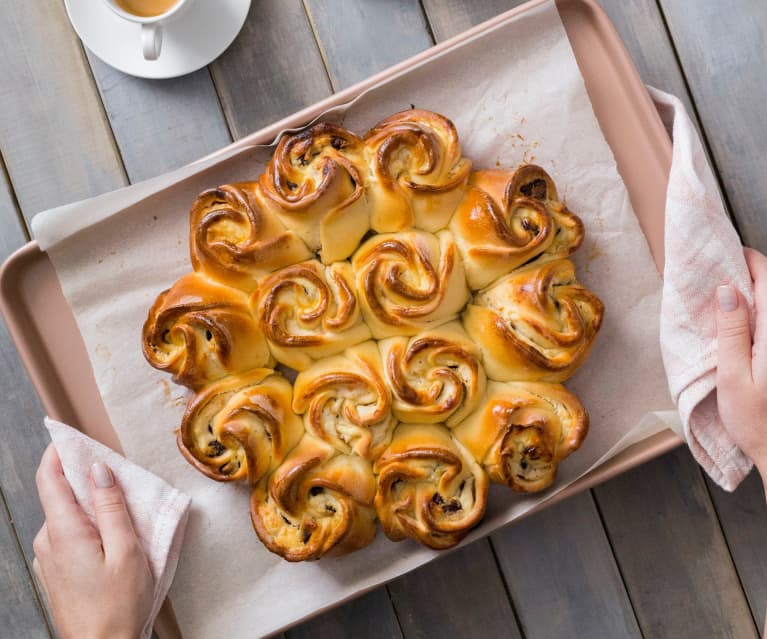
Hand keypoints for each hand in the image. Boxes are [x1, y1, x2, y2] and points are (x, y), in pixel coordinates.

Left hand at [33, 444, 153, 638]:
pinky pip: (68, 534)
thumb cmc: (118, 604)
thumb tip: (99, 470)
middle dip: (84, 478)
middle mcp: (48, 541)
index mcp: (64, 531)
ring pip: (66, 515)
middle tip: (116, 472)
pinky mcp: (56, 570)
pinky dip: (87, 524)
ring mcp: (48, 557)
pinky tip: (112, 535)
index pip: (49, 479)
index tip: (69, 435)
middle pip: (60, 495)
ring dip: (89, 504)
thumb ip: (111, 507)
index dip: (58, 453)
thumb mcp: (126, 550)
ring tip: (123, 508)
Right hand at [715, 247, 766, 475]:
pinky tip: (734, 321)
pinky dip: (751, 314)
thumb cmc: (756, 422)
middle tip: (713, 276)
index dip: (746, 260)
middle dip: (744, 276)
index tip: (722, 255)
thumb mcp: (734, 376)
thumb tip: (726, 291)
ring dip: (748, 294)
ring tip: (719, 297)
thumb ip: (732, 331)